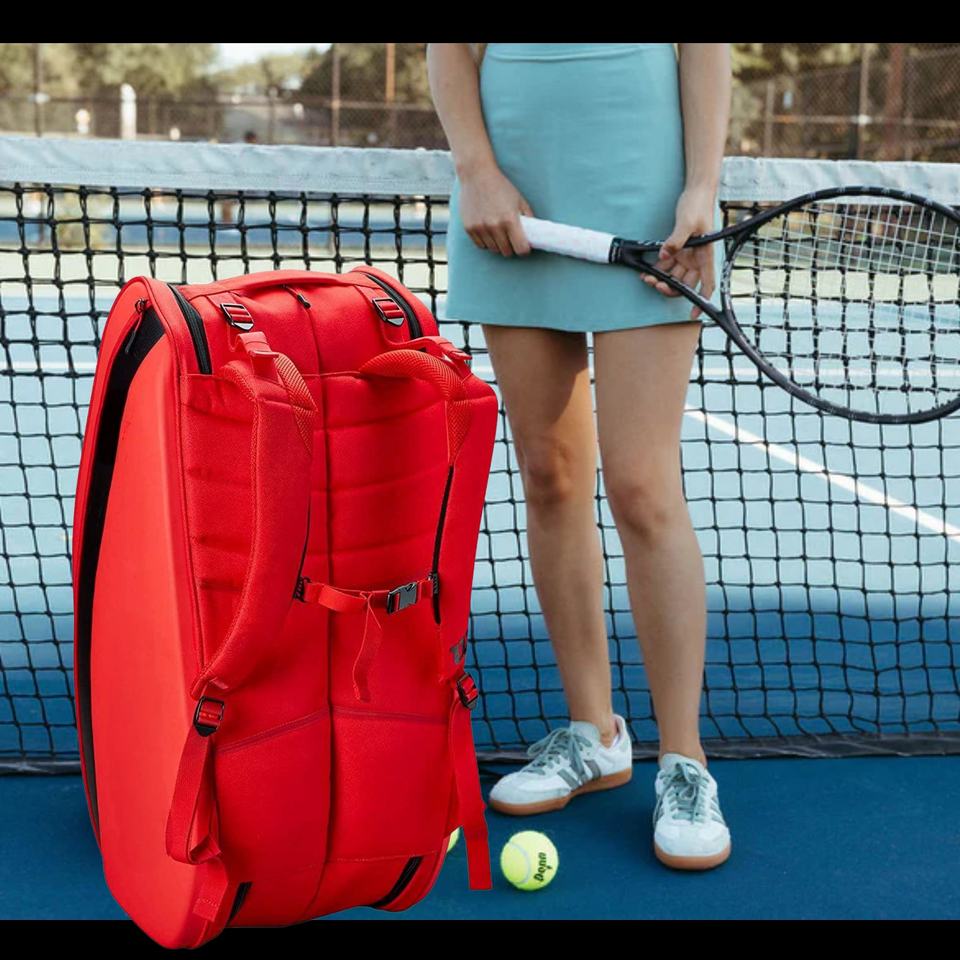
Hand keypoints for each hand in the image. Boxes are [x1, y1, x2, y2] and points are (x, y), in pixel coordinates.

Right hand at [458, 163, 533, 256]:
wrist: (476, 174)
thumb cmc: (500, 186)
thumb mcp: (519, 200)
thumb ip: (527, 218)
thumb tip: (533, 235)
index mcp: (510, 220)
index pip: (520, 249)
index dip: (524, 249)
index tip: (524, 245)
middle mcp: (494, 226)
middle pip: (506, 252)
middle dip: (511, 247)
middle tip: (511, 239)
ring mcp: (480, 228)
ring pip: (493, 250)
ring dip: (498, 245)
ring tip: (499, 233)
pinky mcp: (469, 228)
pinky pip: (481, 245)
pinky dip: (486, 242)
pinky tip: (488, 231)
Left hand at [643, 185, 716, 319]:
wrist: (696, 191)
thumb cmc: (697, 205)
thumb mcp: (686, 222)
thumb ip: (676, 241)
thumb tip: (664, 255)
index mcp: (705, 255)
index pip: (706, 283)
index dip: (702, 300)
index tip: (693, 313)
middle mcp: (696, 258)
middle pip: (685, 283)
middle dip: (670, 288)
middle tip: (655, 285)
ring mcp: (686, 254)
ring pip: (673, 275)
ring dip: (660, 279)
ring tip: (645, 277)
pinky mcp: (677, 248)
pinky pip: (666, 264)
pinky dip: (657, 269)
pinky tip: (645, 270)